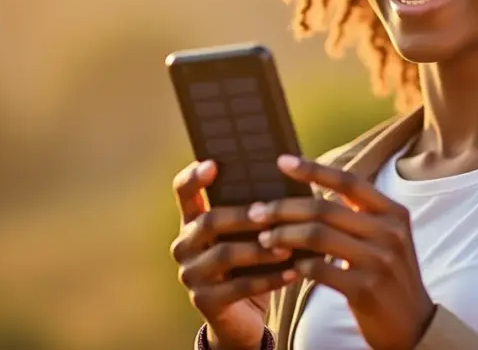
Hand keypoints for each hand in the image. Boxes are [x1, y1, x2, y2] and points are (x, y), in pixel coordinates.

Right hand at [169, 160, 294, 349]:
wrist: (241, 313)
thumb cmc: (251, 260)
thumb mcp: (251, 233)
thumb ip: (258, 209)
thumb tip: (292, 175)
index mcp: (194, 220)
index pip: (184, 191)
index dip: (194, 177)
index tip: (212, 163)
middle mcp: (185, 244)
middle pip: (209, 221)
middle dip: (243, 216)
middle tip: (271, 213)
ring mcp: (191, 274)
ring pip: (224, 254)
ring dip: (259, 250)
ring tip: (288, 247)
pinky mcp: (204, 301)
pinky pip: (239, 287)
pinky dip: (269, 279)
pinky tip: (293, 272)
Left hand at [252, 155, 435, 349]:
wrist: (415, 325)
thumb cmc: (391, 277)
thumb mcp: (387, 238)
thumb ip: (360, 216)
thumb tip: (315, 190)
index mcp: (394, 213)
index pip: (349, 182)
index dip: (314, 169)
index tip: (283, 161)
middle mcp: (389, 231)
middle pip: (325, 208)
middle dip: (284, 208)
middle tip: (257, 212)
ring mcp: (378, 260)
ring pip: (317, 236)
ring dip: (284, 236)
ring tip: (264, 239)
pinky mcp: (365, 289)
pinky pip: (319, 270)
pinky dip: (297, 266)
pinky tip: (286, 267)